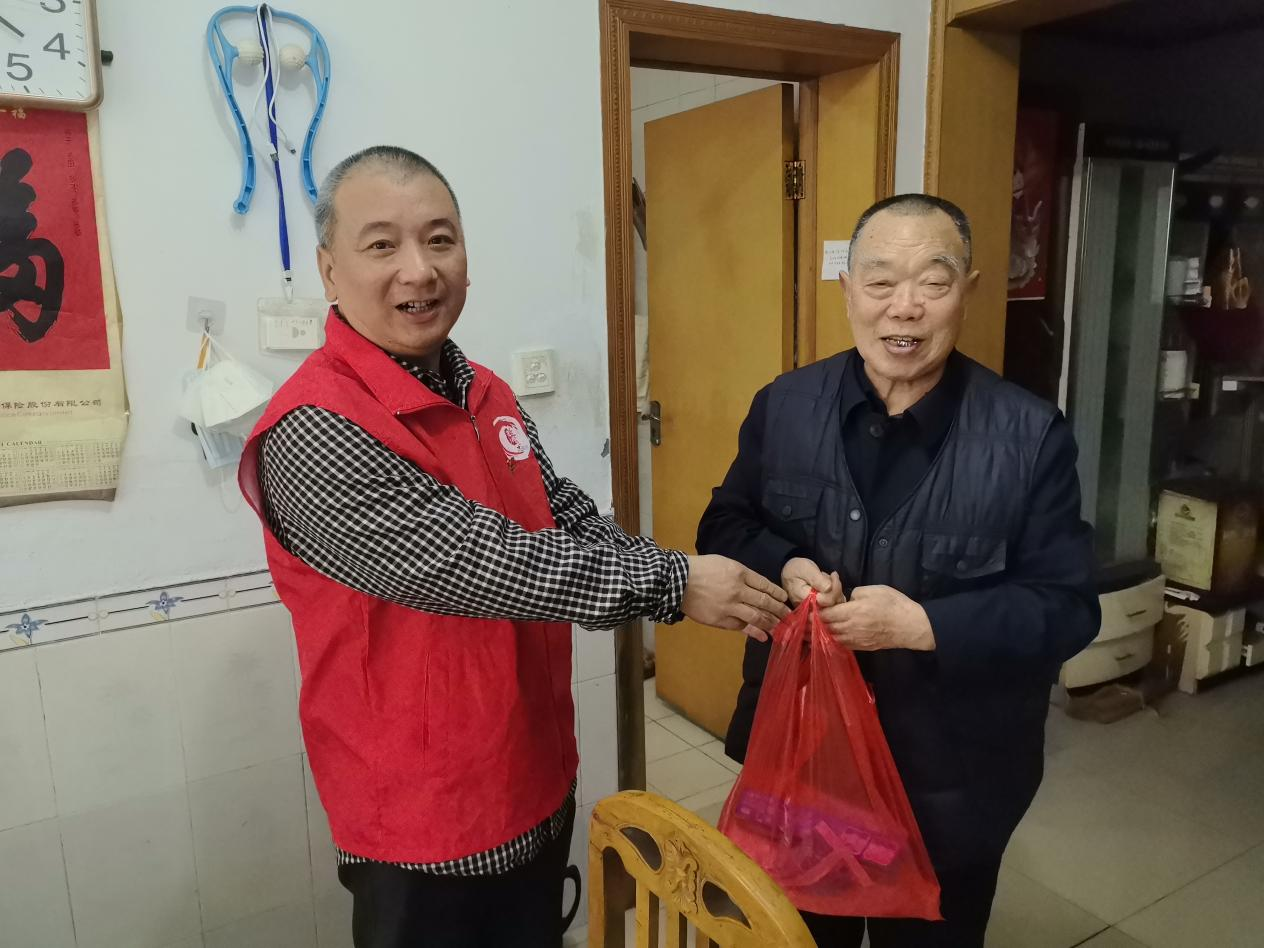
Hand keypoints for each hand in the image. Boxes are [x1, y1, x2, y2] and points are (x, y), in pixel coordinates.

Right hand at [682, 555, 790, 642]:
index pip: (765, 584)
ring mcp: (730, 606)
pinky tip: (765, 637)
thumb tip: (757, 588)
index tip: (785, 599)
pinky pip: (742, 627)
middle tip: (790, 616)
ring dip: (772, 623)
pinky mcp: (722, 620)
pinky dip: (755, 632)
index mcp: (740, 573)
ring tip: (782, 628)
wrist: (678, 582)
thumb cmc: (701, 569)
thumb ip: (742, 575)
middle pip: (765, 601)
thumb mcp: (724, 563)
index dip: (777, 593)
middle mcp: (738, 590)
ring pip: (757, 616)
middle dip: (780, 610)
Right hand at [781, 557, 845, 607]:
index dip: (835, 589)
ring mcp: (814, 611)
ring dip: (835, 591)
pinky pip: (832, 605)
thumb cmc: (796, 569)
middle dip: (836, 589)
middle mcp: (809, 609)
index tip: (834, 574)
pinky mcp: (818, 609)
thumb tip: (830, 589)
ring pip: (834, 606)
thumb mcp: (806, 570)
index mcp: (804, 600)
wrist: (789, 572)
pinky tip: (828, 586)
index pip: (827, 601)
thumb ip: (818, 580)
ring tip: (827, 579)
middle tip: (831, 576)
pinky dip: (834, 595)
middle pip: (832, 606)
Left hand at [818, 585, 934, 651]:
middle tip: (812, 617)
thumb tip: (846, 599)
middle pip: (826, 627)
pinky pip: (843, 645)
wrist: (911, 626)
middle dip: (817, 622)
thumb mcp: (874, 590)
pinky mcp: (863, 647)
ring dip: (824, 632)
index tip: (813, 606)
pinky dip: (835, 640)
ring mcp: (857, 640)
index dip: (817, 610)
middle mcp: (851, 628)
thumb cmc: (894, 604)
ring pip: (833, 638)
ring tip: (819, 627)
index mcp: (853, 612)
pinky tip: (833, 635)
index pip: (826, 614)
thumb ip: (854, 593)